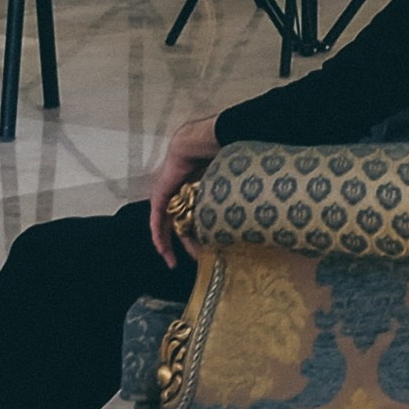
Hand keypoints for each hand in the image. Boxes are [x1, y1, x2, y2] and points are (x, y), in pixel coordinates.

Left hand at [146, 109, 222, 252]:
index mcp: (197, 193)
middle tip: (194, 260)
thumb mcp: (222, 185)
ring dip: (168, 245)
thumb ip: (227, 198)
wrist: (198, 146)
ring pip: (167, 226)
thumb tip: (251, 209)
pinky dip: (158, 235)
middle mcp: (182, 196)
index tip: (209, 250)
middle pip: (182, 225)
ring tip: (172, 262)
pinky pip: (157, 220)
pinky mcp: (160, 197)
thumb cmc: (216, 158)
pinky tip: (161, 249)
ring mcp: (169, 197)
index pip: (197, 219)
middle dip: (187, 243)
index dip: (202, 236)